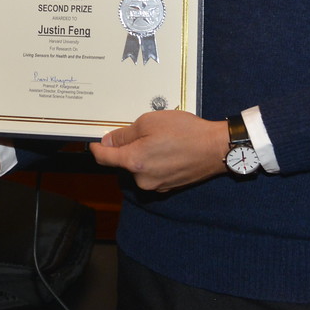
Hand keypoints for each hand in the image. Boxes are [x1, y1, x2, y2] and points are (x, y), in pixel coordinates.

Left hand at [88, 110, 227, 191]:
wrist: (216, 148)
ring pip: (139, 167)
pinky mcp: (168, 186)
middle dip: (127, 147)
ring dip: (143, 154)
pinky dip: (155, 161)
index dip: (96, 148)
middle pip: (123, 162)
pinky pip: (153, 172)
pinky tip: (169, 149)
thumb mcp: (149, 122)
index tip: (93, 141)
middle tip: (143, 131)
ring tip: (161, 138)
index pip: (104, 158)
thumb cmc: (184, 131)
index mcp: (134, 162)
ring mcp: (156, 185)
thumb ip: (125, 134)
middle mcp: (142, 179)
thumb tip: (108, 142)